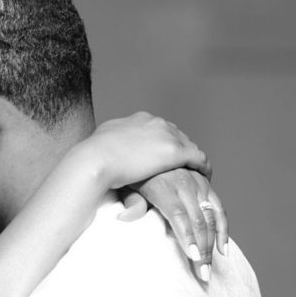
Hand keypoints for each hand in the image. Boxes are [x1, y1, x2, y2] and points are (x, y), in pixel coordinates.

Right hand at [74, 112, 210, 192]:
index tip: (162, 157)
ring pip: (189, 146)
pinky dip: (202, 167)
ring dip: (191, 159)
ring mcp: (167, 135)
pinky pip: (198, 158)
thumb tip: (105, 152)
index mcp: (139, 119)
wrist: (95, 160)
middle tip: (182, 167)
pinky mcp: (175, 151)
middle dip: (179, 150)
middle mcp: (156, 122)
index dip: (163, 144)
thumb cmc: (92, 158)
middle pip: (176, 135)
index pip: (159, 129)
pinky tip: (203, 177)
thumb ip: (110, 145)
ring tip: (195, 174)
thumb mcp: (101, 143)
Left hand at [119, 168, 227, 280]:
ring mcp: (197, 183)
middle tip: (202, 274)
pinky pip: (218, 207)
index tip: (193, 256)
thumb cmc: (132, 175)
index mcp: (164, 187)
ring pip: (211, 216)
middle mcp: (184, 184)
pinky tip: (222, 247)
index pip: (178, 215)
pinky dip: (222, 228)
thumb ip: (131, 203)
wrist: (143, 151)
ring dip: (213, 243)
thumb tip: (125, 217)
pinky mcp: (205, 183)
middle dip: (202, 249)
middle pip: (198, 220)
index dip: (187, 235)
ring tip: (211, 266)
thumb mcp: (126, 186)